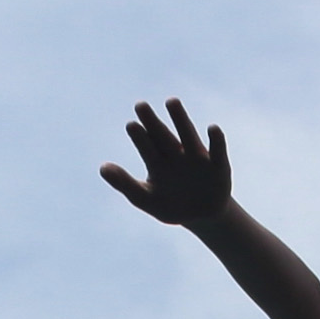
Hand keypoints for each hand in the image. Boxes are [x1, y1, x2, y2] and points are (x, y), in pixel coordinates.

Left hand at [100, 97, 232, 228]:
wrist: (202, 216)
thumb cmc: (170, 205)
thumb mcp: (144, 198)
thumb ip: (124, 184)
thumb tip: (102, 168)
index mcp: (157, 160)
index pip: (146, 145)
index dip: (140, 136)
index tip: (131, 125)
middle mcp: (176, 153)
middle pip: (163, 135)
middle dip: (152, 121)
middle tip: (139, 105)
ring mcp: (197, 157)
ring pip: (187, 135)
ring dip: (180, 119)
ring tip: (170, 102)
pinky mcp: (218, 165)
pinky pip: (218, 150)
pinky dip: (216, 140)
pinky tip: (212, 128)